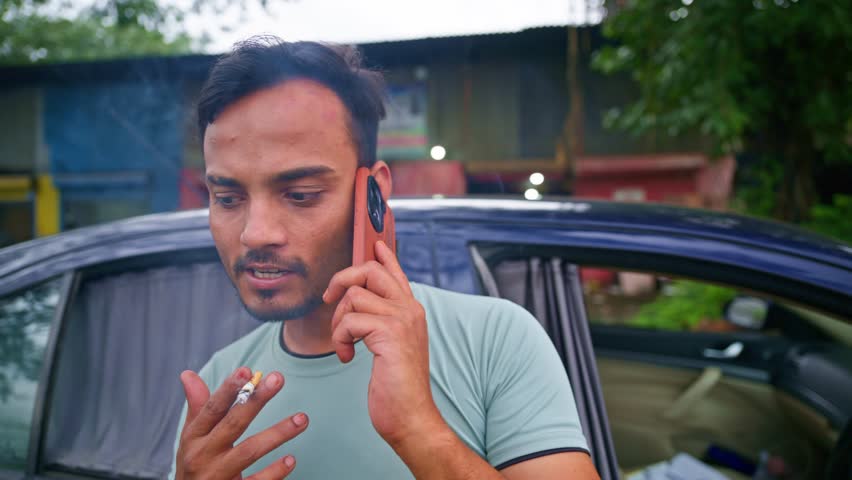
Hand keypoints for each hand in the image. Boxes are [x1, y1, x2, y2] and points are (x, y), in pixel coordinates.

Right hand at [175, 368, 308, 479]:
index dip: (229, 389)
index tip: (248, 370)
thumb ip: (198, 406)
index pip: (212, 409)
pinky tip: (291, 459)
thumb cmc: (195, 461)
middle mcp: (203, 456)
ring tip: (302, 418)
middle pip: (233, 425)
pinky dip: (274, 472)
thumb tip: (188, 373)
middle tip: (278, 378)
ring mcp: (218, 476)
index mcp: (194, 437)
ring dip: (277, 434)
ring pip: (249, 452)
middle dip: (255, 401)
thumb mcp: (191, 437)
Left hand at [323, 241, 443, 448]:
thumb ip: (380, 321)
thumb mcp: (390, 347)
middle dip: (341, 281)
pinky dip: (340, 339)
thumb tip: (360, 302)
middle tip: (330, 302)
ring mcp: (402, 319)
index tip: (374, 243)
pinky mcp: (390, 333)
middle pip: (370, 270)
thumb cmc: (396, 386)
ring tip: (344, 345)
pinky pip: (349, 320)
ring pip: (353, 295)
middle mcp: (410, 308)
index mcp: (411, 310)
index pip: (395, 271)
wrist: (411, 416)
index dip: (383, 254)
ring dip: (338, 322)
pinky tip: (349, 357)